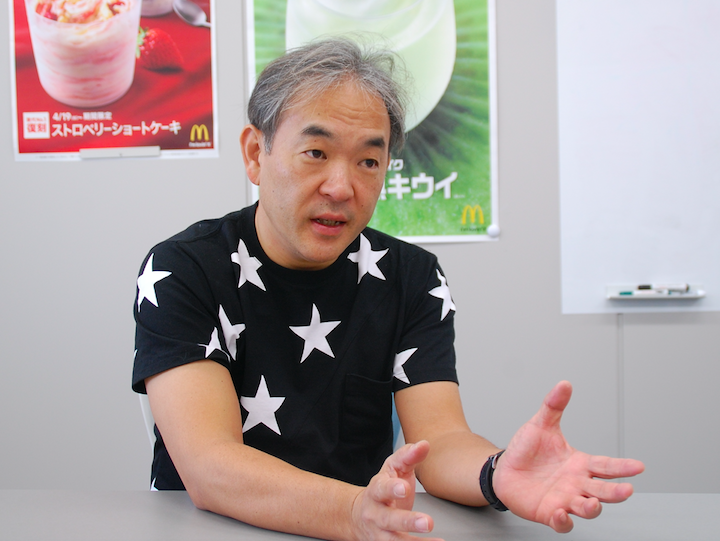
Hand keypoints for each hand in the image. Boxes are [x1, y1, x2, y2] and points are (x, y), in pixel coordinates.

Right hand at [351, 441, 442, 540]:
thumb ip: (408, 456)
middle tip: (427, 522)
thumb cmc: (383, 488)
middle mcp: (375, 513)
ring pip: (394, 540)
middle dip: (407, 521)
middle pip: (389, 519)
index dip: (392, 488)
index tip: (404, 488)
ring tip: (435, 540)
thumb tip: (424, 445)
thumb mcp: (393, 468)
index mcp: (377, 489)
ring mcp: (380, 532)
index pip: (382, 488)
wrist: (360, 515)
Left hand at [492, 381, 644, 532]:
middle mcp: (576, 484)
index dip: (622, 467)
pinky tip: (562, 514)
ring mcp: (564, 500)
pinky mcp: (548, 513)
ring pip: (586, 509)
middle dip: (616, 492)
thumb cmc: (526, 450)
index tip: (639, 466)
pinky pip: (561, 522)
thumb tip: (564, 383)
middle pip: (602, 490)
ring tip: (594, 503)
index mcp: (579, 464)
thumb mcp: (540, 425)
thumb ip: (553, 406)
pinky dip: (564, 521)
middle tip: (627, 490)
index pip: (606, 466)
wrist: (504, 470)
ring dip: (592, 508)